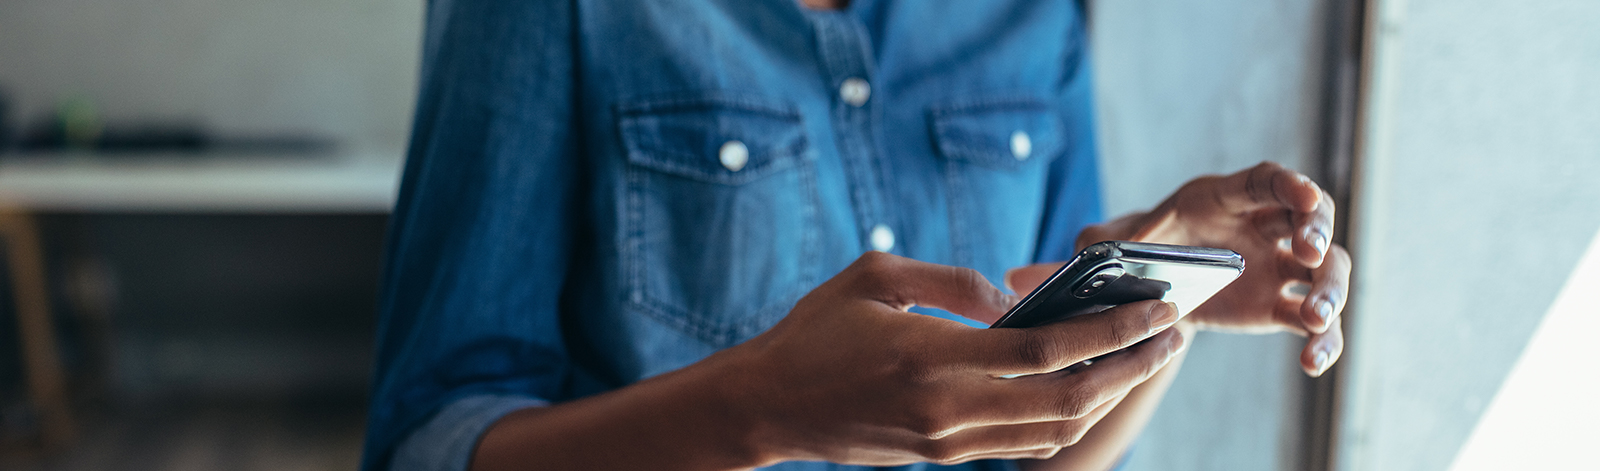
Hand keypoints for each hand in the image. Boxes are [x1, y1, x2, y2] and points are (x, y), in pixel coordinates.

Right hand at [719, 252, 1188, 465]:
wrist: (767, 406)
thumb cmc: (815, 331)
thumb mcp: (876, 277)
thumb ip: (952, 280)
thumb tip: (1011, 299)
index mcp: (935, 358)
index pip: (1049, 350)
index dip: (1112, 330)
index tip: (1156, 307)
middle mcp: (951, 409)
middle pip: (1069, 397)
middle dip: (1131, 366)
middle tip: (1172, 334)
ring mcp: (950, 441)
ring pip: (1054, 428)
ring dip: (1108, 395)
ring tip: (1142, 358)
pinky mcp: (943, 456)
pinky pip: (1024, 441)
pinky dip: (1068, 416)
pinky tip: (1089, 386)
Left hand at [1073, 162, 1348, 375]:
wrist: (1150, 287)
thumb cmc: (1136, 249)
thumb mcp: (1111, 242)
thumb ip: (1094, 243)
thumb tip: (1059, 258)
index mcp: (1225, 199)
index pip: (1267, 181)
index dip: (1291, 184)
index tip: (1306, 195)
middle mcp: (1263, 227)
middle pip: (1312, 219)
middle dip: (1317, 232)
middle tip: (1309, 252)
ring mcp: (1278, 266)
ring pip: (1325, 270)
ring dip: (1330, 290)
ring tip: (1314, 317)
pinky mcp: (1278, 306)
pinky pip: (1314, 322)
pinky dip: (1323, 340)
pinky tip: (1313, 362)